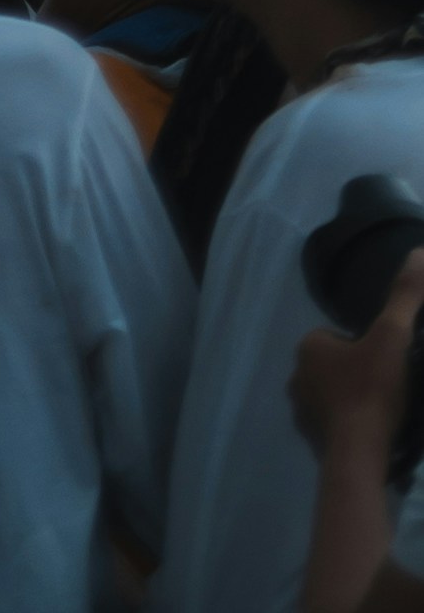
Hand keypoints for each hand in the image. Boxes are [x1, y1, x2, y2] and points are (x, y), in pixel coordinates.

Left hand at [294, 260, 423, 450]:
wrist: (360, 455)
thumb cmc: (372, 390)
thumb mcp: (393, 337)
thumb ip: (405, 296)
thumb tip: (418, 252)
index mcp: (308, 346)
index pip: (341, 338)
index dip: (369, 349)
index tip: (388, 366)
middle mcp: (296, 375)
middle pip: (337, 367)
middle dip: (360, 374)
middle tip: (388, 391)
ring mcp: (301, 411)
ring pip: (334, 396)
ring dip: (355, 402)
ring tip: (384, 414)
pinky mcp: (311, 441)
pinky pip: (334, 425)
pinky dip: (351, 428)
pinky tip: (373, 435)